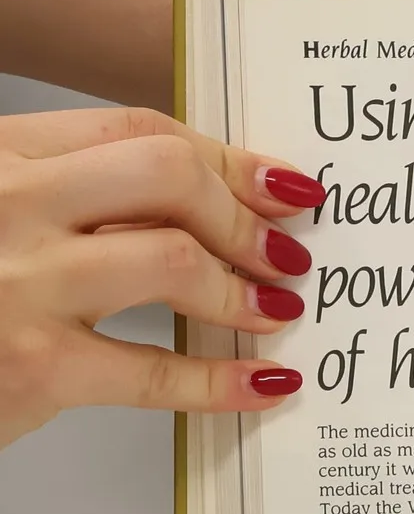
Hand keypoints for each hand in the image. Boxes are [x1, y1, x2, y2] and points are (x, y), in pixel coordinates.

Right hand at [0, 105, 322, 448]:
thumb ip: (73, 201)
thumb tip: (200, 207)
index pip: (134, 130)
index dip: (223, 157)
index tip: (276, 186)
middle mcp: (5, 205)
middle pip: (164, 174)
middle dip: (242, 212)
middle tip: (286, 251)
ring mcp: (18, 284)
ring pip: (171, 258)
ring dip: (242, 289)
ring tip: (274, 310)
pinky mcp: (32, 367)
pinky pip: (156, 371)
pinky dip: (224, 381)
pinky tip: (264, 383)